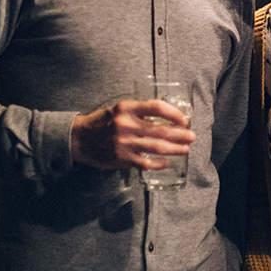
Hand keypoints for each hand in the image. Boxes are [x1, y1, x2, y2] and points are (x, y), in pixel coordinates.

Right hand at [70, 99, 194, 170]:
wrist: (79, 139)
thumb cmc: (102, 122)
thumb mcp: (119, 110)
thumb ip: (140, 112)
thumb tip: (166, 116)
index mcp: (127, 108)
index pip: (156, 107)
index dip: (174, 113)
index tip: (184, 119)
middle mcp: (126, 125)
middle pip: (161, 129)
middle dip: (180, 134)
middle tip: (192, 136)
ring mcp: (124, 143)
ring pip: (156, 147)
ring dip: (174, 149)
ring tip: (185, 149)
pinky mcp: (121, 159)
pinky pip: (145, 163)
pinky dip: (158, 164)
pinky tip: (166, 163)